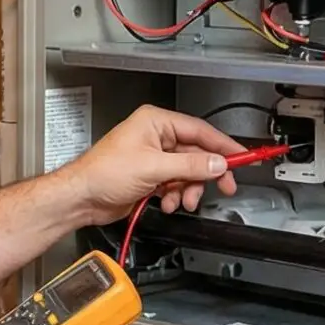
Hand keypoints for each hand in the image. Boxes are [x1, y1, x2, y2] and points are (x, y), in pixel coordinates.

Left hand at [56, 105, 245, 223]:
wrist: (82, 198)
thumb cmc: (102, 173)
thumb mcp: (154, 167)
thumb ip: (190, 166)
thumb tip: (216, 163)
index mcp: (156, 122)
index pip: (200, 131)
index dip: (223, 145)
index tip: (242, 156)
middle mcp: (156, 137)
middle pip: (196, 154)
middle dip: (207, 174)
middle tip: (224, 186)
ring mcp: (154, 158)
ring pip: (188, 173)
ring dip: (188, 189)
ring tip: (182, 199)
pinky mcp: (151, 176)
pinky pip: (176, 184)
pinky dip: (176, 195)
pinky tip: (167, 202)